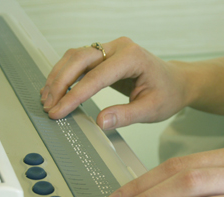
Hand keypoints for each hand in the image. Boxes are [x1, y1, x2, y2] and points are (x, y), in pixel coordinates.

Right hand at [40, 37, 188, 128]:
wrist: (176, 82)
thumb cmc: (168, 93)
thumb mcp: (151, 109)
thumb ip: (126, 115)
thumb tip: (100, 122)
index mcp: (132, 57)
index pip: (95, 77)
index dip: (74, 96)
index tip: (59, 111)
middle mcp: (118, 47)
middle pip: (79, 59)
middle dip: (60, 83)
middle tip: (48, 105)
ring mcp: (111, 49)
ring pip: (75, 57)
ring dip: (58, 77)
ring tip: (47, 97)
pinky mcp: (106, 56)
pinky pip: (80, 61)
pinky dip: (66, 75)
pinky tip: (58, 89)